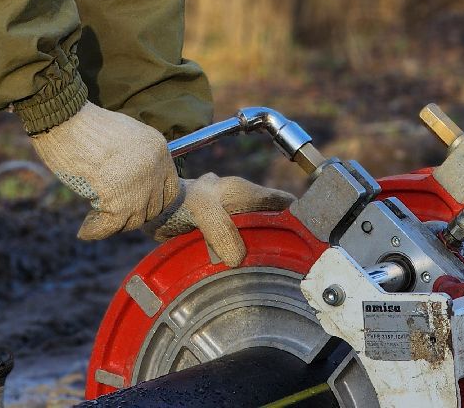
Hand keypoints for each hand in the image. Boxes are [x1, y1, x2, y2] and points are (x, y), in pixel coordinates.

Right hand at [30, 101, 179, 239]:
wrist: (66, 119)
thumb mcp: (124, 137)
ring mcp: (139, 183)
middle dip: (132, 214)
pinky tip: (85, 229)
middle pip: (153, 207)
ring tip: (94, 221)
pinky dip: (95, 231)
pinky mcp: (118, 198)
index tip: (132, 204)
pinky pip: (110, 226)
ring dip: (114, 224)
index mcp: (159, 148)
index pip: (170, 189)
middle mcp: (155, 166)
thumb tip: (132, 189)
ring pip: (133, 219)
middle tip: (110, 214)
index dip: (152, 201)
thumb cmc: (85, 125)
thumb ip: (136, 161)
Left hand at [151, 173, 293, 266]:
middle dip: (279, 240)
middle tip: (289, 263)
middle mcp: (241, 204)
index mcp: (244, 191)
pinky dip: (239, 259)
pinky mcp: (218, 235)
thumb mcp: (204, 210)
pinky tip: (239, 272)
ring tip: (266, 272)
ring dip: (257, 253)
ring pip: (254, 238)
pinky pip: (236, 249)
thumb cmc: (179, 201)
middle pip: (271, 223)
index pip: (282, 203)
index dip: (297, 217)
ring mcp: (230, 220)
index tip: (309, 239)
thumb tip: (238, 258)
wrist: (154, 208)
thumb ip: (222, 230)